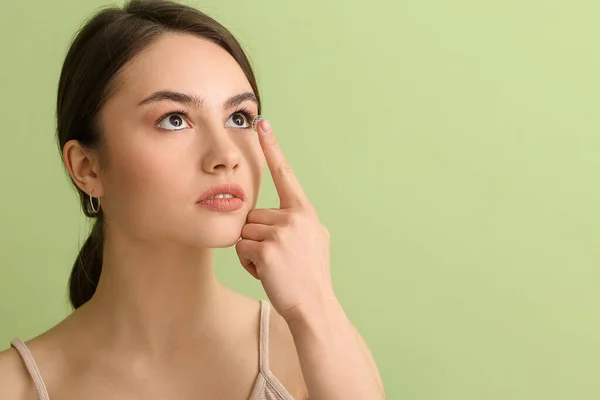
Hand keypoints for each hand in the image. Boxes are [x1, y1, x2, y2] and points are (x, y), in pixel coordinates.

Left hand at [235, 119, 335, 321]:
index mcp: (305, 212)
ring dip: (253, 250)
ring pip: (245, 231)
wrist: (314, 305)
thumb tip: (272, 214)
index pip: (285, 174)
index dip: (272, 148)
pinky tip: (268, 273)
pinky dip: (249, 263)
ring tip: (275, 266)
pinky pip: (241, 248)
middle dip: (258, 236)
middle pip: (254, 215)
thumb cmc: (309, 274)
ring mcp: (281, 232)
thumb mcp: (313, 239)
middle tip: (279, 257)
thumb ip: (295, 220)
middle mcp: (295, 217)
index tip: (262, 123)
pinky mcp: (266, 248)